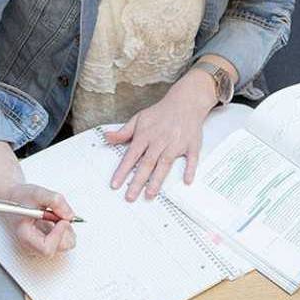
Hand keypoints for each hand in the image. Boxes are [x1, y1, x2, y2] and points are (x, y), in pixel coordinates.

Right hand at [0, 181, 74, 256]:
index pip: (46, 248)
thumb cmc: (21, 198)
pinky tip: (58, 219)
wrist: (16, 199)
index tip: (62, 221)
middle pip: (59, 248)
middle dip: (65, 230)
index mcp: (26, 236)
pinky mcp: (48, 242)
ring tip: (58, 215)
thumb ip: (55, 201)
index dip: (58, 235)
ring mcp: (41, 245)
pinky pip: (65, 241)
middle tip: (61, 215)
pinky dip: (67, 230)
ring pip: (65, 245)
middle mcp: (34, 245)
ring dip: (67, 229)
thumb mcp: (37, 193)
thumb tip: (69, 215)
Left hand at [104, 71, 217, 200]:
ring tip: (150, 194)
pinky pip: (191, 159)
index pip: (131, 156)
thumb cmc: (161, 113)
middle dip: (138, 181)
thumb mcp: (139, 119)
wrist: (185, 102)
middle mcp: (160, 140)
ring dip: (157, 180)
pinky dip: (189, 169)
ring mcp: (176, 143)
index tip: (115, 184)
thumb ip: (123, 132)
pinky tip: (186, 181)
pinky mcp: (191, 145)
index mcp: (145, 135)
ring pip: (165, 164)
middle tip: (130, 197)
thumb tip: (107, 138)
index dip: (122, 171)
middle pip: (147, 163)